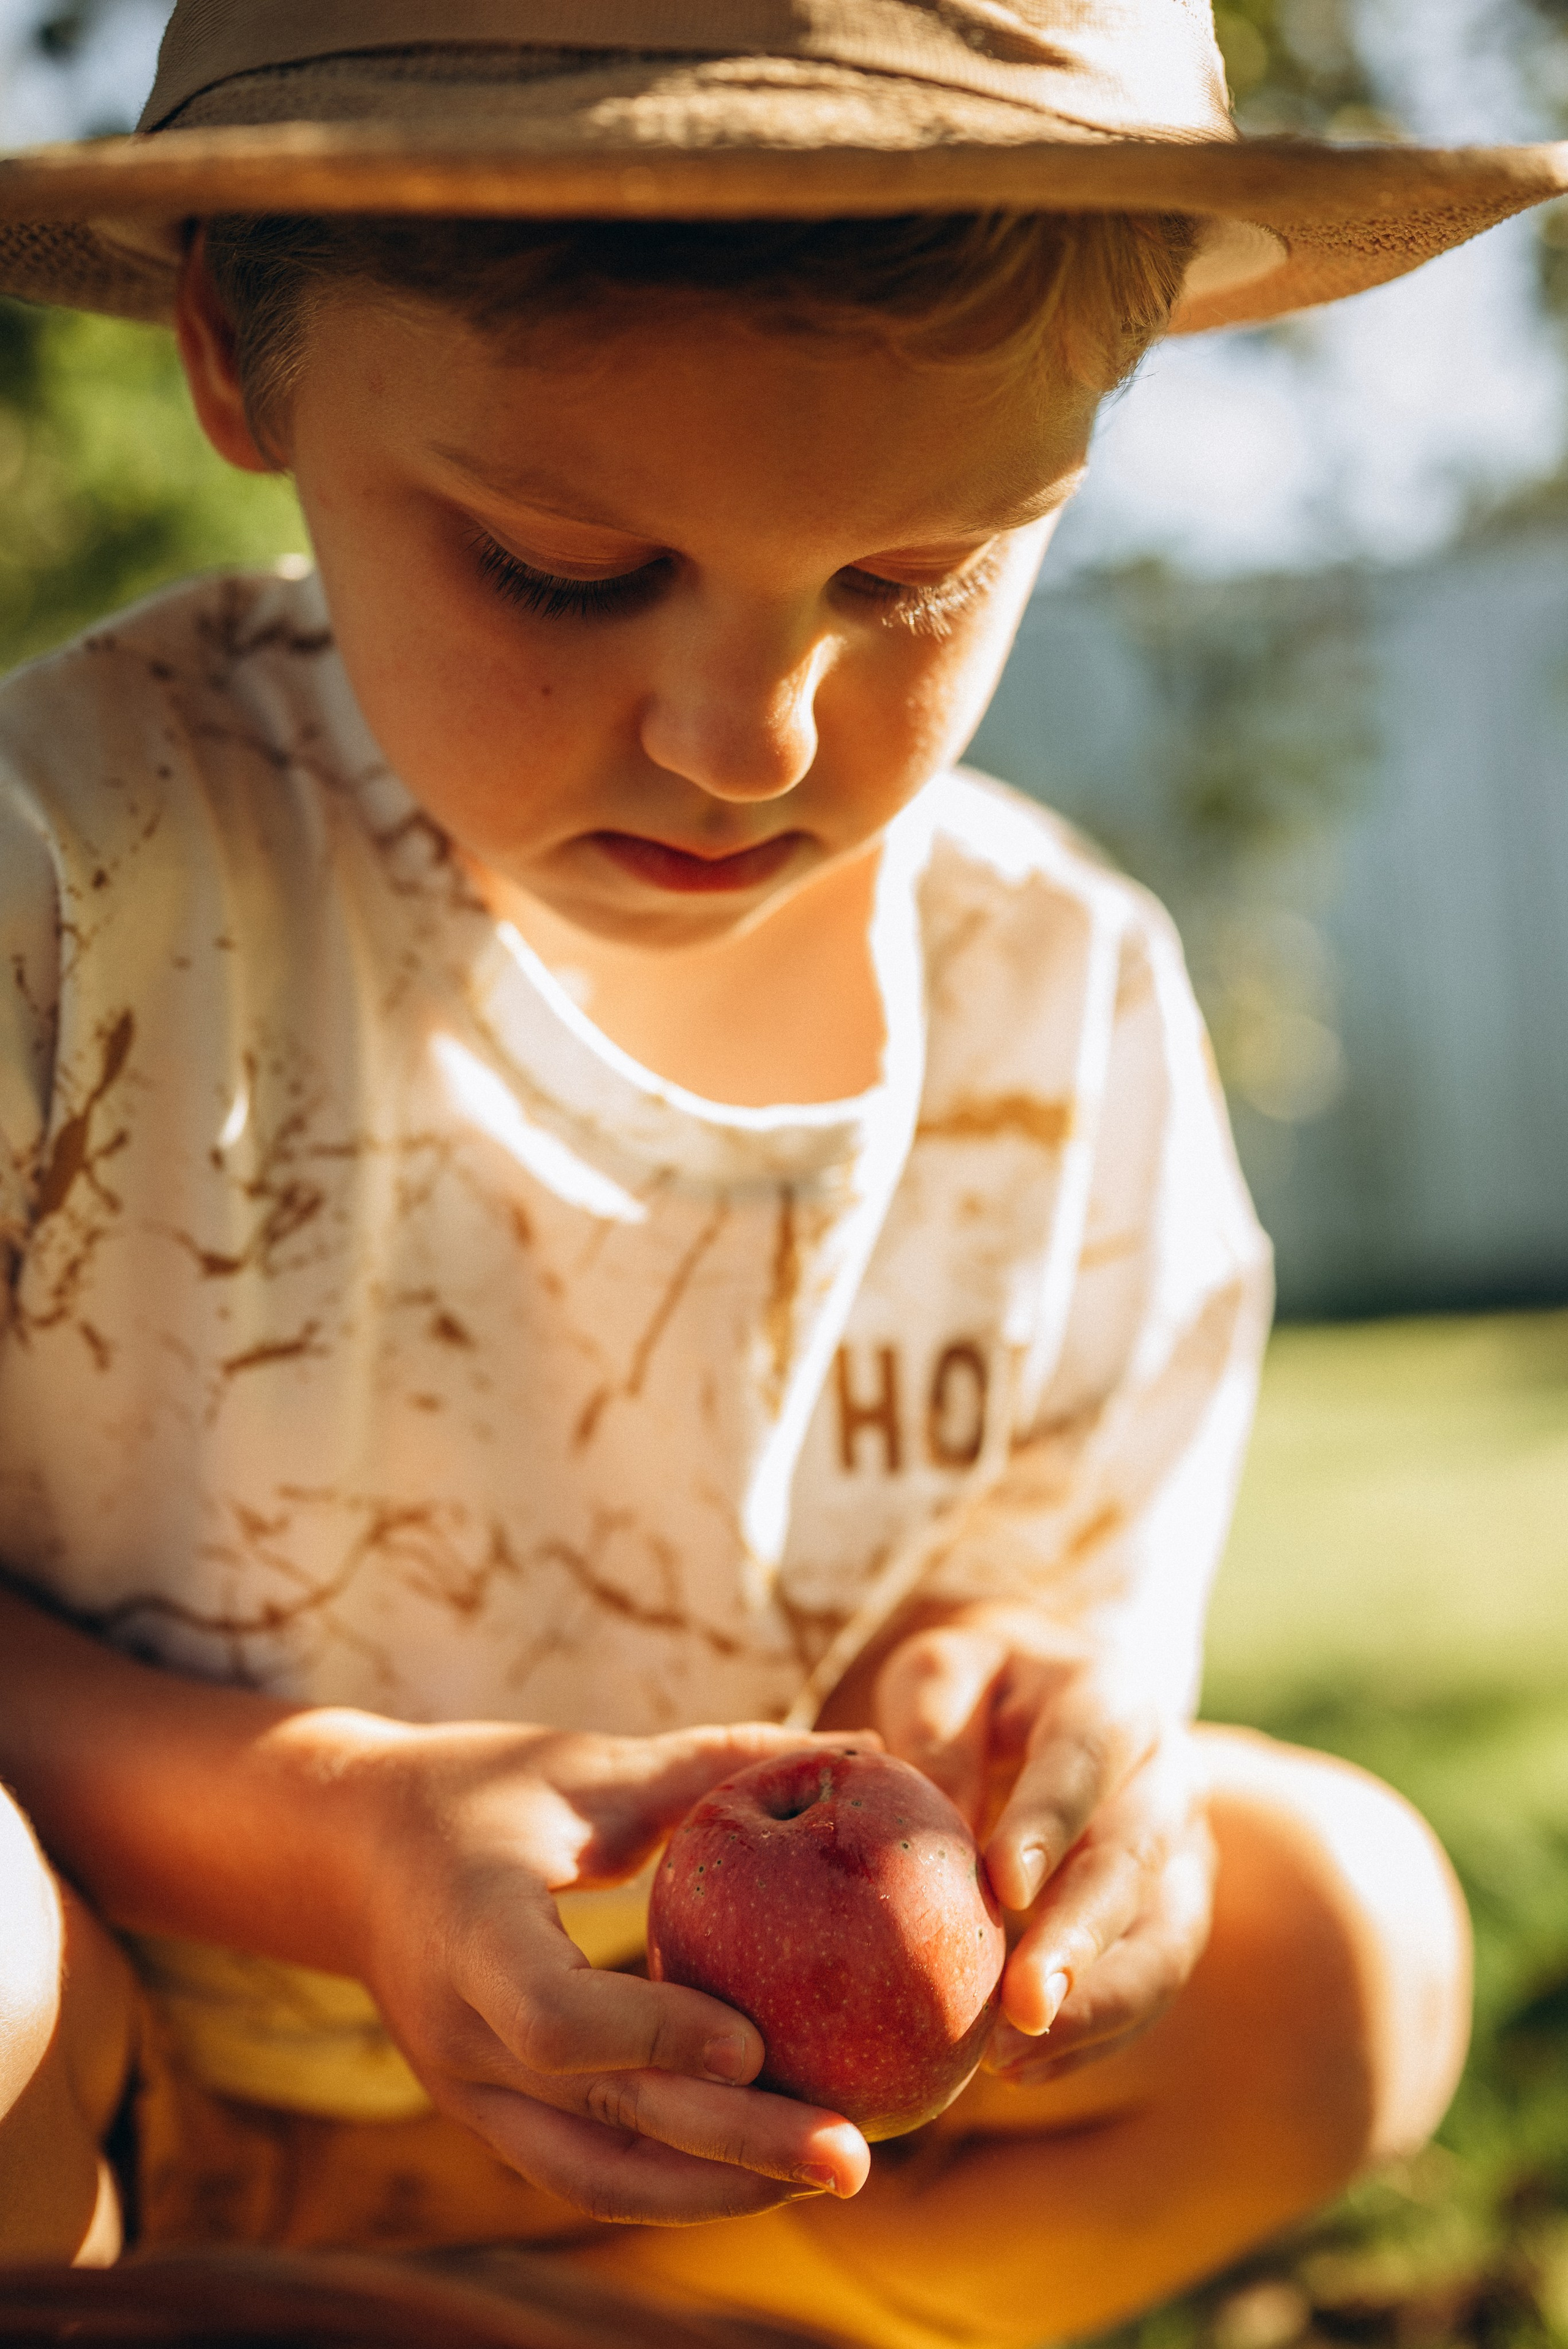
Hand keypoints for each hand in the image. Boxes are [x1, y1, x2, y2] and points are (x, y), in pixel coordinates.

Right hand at [344, 1719, 873, 2222]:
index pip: (553, 2018)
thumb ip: (714, 1764)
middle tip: (852, 2156)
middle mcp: (458, 2033)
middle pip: (600, 2115)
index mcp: (468, 1931)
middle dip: (733, 2145)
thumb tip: (865, 1749)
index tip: (753, 2042)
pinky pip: (587, 2171)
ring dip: (717, 2189)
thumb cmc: (479, 1789)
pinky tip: (767, 2169)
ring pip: (597, 2176)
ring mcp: (467, 2091)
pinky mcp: (490, 2117)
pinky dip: (677, 2181)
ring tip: (830, 2173)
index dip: (653, 2037)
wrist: (350, 1855)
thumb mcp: (585, 1767)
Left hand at [872, 1609, 1214, 2081]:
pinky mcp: (1171, 1916)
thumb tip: (933, 1816)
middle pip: (1133, 1859)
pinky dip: (1092, 2034)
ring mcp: (1181, 1854)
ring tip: (1013, 2060)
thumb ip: (934, 1726)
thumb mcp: (941, 1673)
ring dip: (1096, 2005)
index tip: (1003, 1885)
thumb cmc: (978, 1689)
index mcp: (1111, 1699)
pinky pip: (1148, 1984)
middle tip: (1023, 2003)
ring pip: (1161, 1939)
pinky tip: (1022, 2070)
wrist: (1047, 1698)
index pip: (1085, 1757)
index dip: (1049, 1821)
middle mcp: (1166, 1776)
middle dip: (1081, 1936)